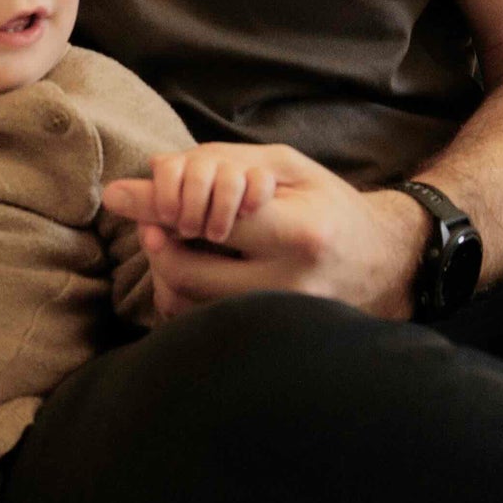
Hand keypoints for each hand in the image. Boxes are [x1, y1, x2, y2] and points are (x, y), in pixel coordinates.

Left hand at [102, 144, 429, 321]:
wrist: (385, 264)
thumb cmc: (328, 205)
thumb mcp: (286, 167)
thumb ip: (221, 162)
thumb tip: (154, 169)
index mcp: (300, 233)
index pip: (208, 218)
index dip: (154, 204)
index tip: (117, 195)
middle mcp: (292, 285)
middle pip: (188, 271)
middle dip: (157, 240)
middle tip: (152, 222)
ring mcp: (281, 320)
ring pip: (189, 305)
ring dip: (166, 272)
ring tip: (176, 244)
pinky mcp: (270, 339)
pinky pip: (201, 324)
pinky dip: (183, 297)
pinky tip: (192, 271)